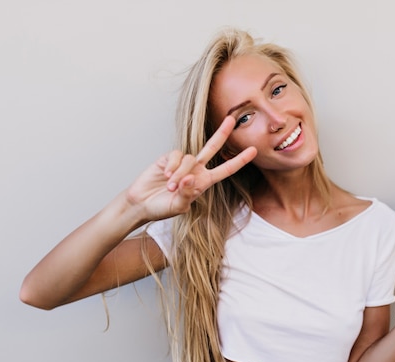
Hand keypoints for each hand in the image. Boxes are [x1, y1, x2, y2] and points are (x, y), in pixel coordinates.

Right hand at [126, 116, 256, 220]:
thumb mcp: (178, 207)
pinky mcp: (168, 158)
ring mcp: (182, 163)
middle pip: (212, 147)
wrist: (141, 204)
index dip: (240, 160)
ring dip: (180, 173)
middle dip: (222, 133)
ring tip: (170, 187)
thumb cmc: (161, 208)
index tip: (254, 150)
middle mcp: (196, 170)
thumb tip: (190, 178)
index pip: (226, 169)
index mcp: (204, 182)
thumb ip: (186, 194)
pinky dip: (172, 166)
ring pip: (190, 158)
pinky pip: (176, 156)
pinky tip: (164, 175)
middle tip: (231, 119)